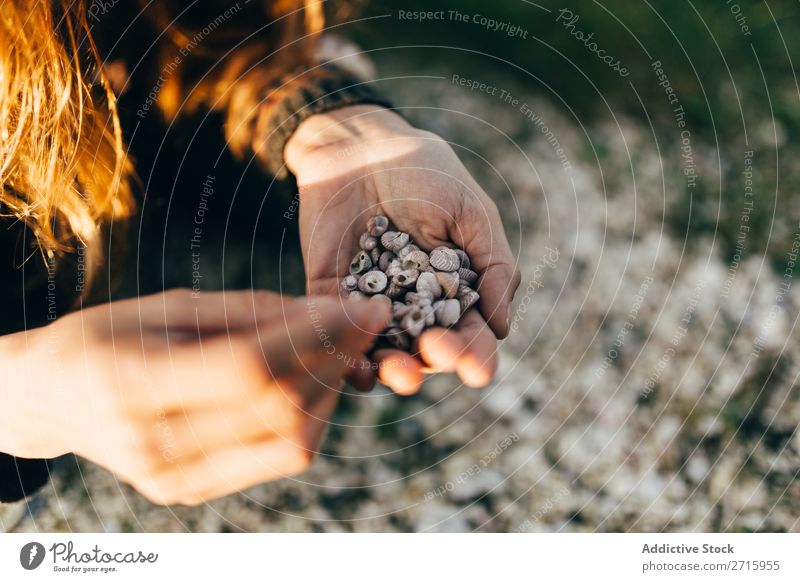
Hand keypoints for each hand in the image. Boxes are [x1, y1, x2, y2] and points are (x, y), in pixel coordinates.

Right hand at [0, 289, 388, 504]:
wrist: (53, 399)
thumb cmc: (105, 337)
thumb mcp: (166, 304)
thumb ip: (247, 311)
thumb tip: (325, 312)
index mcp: (133, 385)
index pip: (248, 367)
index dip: (315, 333)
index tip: (361, 304)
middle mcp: (156, 446)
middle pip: (279, 409)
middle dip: (338, 357)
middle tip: (368, 320)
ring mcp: (177, 479)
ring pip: (292, 442)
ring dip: (334, 390)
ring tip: (347, 346)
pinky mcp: (195, 491)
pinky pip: (279, 459)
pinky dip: (313, 417)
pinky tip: (318, 379)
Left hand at [286, 105, 520, 393]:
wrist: (361, 144)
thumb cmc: (427, 173)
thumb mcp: (473, 213)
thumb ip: (494, 266)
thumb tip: (503, 328)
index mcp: (453, 292)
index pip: (469, 334)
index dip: (475, 355)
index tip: (479, 369)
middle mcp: (415, 306)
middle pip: (427, 351)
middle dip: (436, 359)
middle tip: (439, 352)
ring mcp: (373, 302)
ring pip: (383, 352)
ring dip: (394, 371)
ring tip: (401, 373)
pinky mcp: (331, 294)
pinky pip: (338, 332)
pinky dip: (347, 355)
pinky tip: (359, 368)